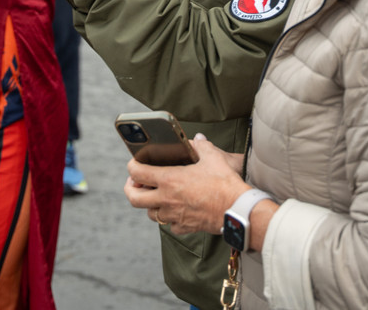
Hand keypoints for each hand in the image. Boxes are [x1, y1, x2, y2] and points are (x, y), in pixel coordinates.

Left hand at [123, 136, 249, 236]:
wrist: (236, 209)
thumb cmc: (224, 183)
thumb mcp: (213, 157)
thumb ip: (201, 146)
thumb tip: (197, 139)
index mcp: (169, 180)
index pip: (137, 173)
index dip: (132, 166)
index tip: (135, 163)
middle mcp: (167, 200)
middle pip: (134, 199)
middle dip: (131, 190)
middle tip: (136, 183)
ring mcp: (174, 216)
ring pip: (150, 214)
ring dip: (150, 205)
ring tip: (157, 196)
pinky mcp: (184, 227)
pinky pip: (170, 225)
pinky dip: (169, 218)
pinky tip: (176, 211)